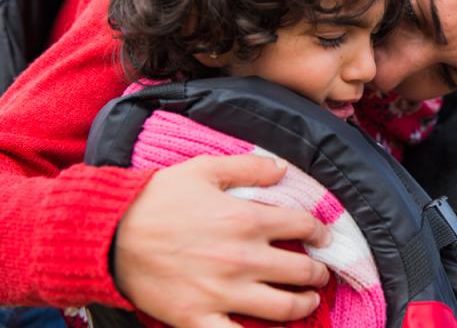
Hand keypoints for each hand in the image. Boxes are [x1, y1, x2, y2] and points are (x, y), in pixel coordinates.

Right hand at [114, 154, 330, 326]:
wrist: (109, 234)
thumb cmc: (157, 198)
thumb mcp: (204, 169)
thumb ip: (249, 167)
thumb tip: (284, 169)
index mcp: (246, 220)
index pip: (302, 227)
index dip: (319, 231)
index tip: (322, 236)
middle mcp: (242, 258)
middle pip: (301, 271)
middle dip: (318, 272)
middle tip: (320, 272)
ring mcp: (222, 292)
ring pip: (283, 308)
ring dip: (304, 304)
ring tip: (308, 300)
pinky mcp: (198, 319)